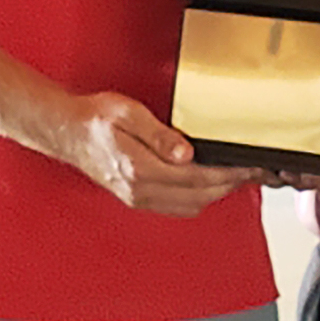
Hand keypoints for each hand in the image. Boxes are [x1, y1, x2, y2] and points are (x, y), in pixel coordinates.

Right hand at [66, 92, 257, 217]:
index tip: (249, 165)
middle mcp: (140, 190)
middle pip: (199, 196)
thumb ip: (160, 135)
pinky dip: (199, 197)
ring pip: (190, 206)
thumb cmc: (94, 118)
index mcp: (141, 169)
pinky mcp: (136, 198)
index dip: (228, 173)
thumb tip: (187, 153)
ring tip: (237, 175)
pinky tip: (208, 183)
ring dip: (216, 193)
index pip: (198, 177)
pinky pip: (176, 206)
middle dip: (230, 184)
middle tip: (253, 170)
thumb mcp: (128, 114)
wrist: (66, 132)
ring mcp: (138, 198)